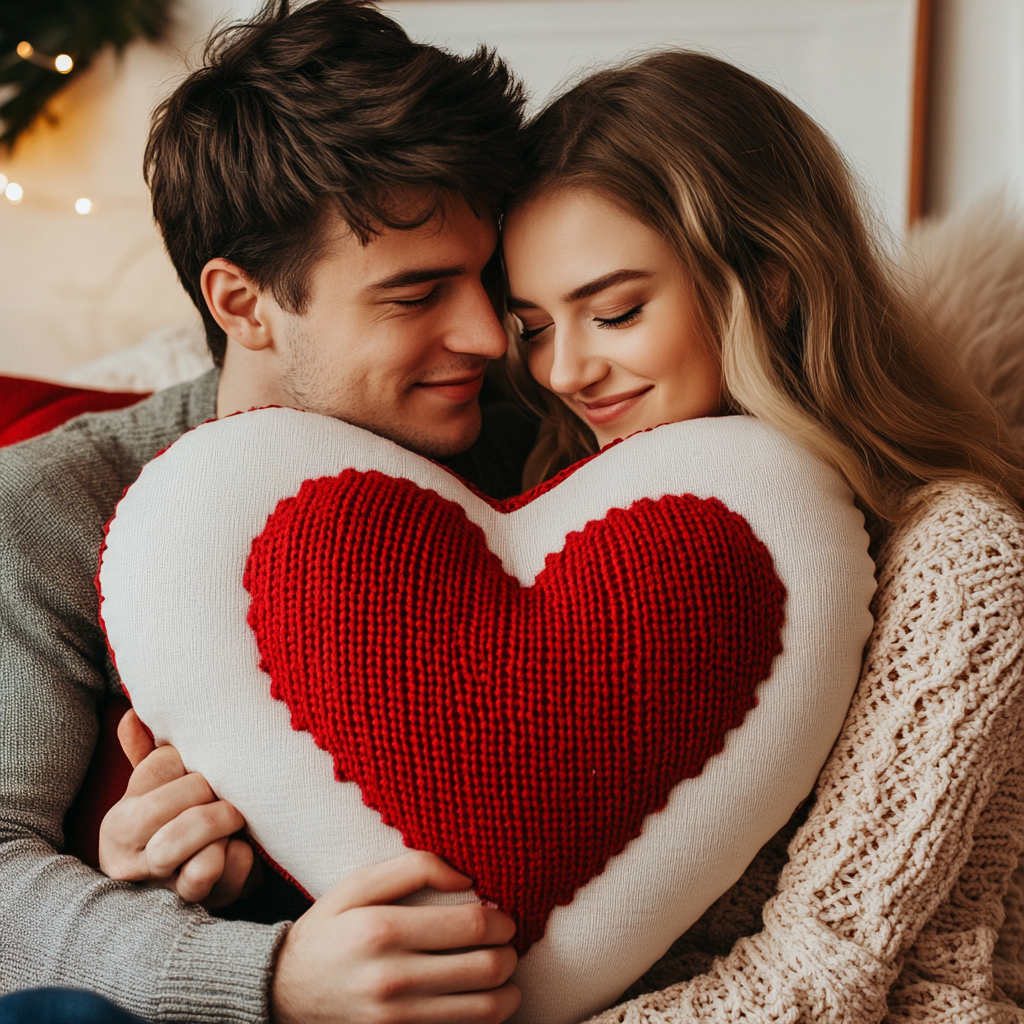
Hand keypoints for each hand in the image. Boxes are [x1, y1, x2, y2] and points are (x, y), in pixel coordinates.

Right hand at [98, 708, 258, 907]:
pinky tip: (246, 848)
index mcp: (120, 822)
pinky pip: (226, 875)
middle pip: (166, 811)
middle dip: (206, 792)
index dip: (189, 759)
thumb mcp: (160, 790)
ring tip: (237, 815)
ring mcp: (168, 888)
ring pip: (188, 855)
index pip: (157, 768)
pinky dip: (243, 858)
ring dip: (220, 824)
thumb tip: (132, 715)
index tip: (204, 762)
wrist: (190, 889)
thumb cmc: (178, 823)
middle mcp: (135, 860)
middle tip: (227, 788)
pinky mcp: (205, 905)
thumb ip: (149, 755)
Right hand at [271, 851, 520, 1023]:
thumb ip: (413, 867)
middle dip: (510, 953)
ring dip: (508, 991)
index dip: (501, 920)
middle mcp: (391, 979)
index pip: (471, 926)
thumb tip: (465, 875)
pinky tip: (480, 1001)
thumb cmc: (328, 931)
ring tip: (504, 975)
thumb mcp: (357, 886)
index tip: (503, 917)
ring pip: (484, 1010)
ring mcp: (396, 1021)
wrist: (281, 994)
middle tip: (508, 944)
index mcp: (383, 931)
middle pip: (486, 969)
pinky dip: (483, 1019)